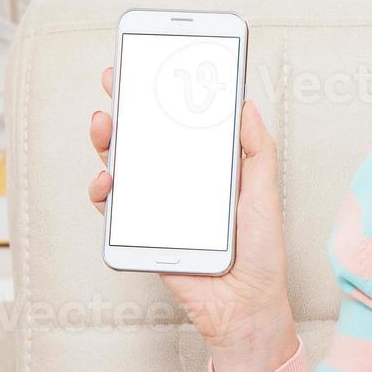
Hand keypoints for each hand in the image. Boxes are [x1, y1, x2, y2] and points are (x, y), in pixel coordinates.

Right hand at [90, 65, 296, 371]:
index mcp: (210, 168)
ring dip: (108, 142)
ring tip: (105, 123)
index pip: (182, 123)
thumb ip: (257, 149)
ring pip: (123, 166)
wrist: (246, 305)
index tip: (150, 65)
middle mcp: (181, 183)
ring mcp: (158, 207)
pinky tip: (108, 179)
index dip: (163, 95)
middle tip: (114, 80)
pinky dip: (105, 191)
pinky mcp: (142, 234)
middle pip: (145, 138)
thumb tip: (246, 103)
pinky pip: (115, 210)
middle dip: (126, 107)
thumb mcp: (266, 192)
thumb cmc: (262, 252)